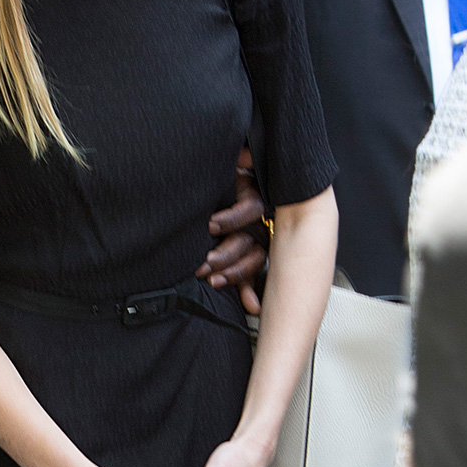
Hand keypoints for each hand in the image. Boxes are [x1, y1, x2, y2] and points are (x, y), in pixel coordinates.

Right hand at [196, 148, 266, 314]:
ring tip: (208, 260)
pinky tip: (214, 225)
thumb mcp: (208, 233)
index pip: (255, 268)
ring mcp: (257, 209)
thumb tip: (225, 297)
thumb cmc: (208, 199)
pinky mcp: (253, 187)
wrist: (211, 159)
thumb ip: (216, 260)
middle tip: (209, 278)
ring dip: (229, 252)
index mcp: (252, 239)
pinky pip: (248, 209)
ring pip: (251, 237)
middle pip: (254, 256)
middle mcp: (258, 226)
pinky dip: (231, 219)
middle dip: (234, 272)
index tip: (251, 307)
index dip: (253, 287)